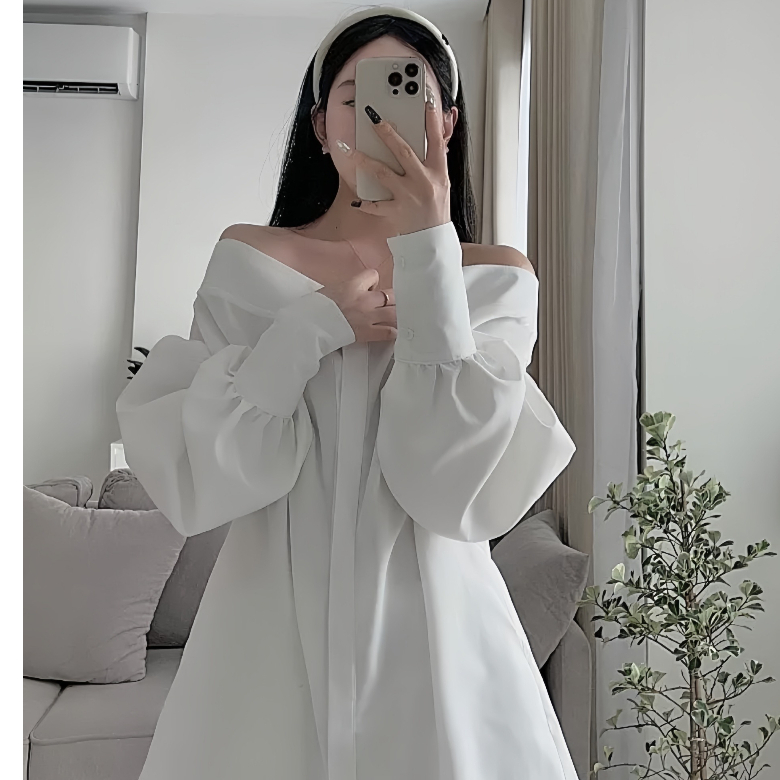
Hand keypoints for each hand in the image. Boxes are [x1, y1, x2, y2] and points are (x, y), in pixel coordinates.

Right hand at [318, 268, 396, 342]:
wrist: (310, 325)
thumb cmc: (316, 307)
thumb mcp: (331, 289)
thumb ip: (347, 288)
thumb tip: (355, 290)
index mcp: (353, 285)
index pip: (374, 275)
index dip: (374, 282)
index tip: (371, 288)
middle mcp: (364, 300)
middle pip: (391, 294)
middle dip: (392, 299)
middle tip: (391, 304)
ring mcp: (368, 317)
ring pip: (394, 313)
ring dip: (397, 315)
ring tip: (397, 317)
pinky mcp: (367, 333)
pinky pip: (389, 332)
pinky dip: (393, 332)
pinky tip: (394, 332)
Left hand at [340, 95, 450, 236]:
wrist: (433, 242)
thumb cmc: (436, 211)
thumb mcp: (443, 184)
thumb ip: (437, 161)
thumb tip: (436, 138)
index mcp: (439, 172)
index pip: (436, 140)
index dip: (432, 120)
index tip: (425, 101)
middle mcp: (423, 181)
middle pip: (403, 151)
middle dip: (386, 133)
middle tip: (373, 119)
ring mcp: (408, 196)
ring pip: (383, 173)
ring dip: (364, 160)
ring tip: (349, 150)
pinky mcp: (396, 212)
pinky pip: (376, 205)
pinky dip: (365, 204)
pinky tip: (355, 201)